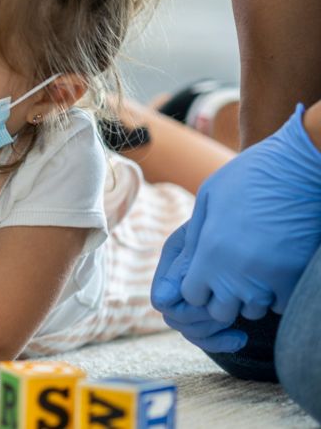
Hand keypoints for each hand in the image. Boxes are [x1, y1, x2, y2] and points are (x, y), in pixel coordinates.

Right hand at [152, 224, 247, 352]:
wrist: (261, 214)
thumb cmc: (238, 220)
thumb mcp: (212, 237)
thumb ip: (188, 265)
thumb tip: (162, 301)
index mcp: (174, 255)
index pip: (162, 300)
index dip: (186, 308)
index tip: (214, 302)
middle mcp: (179, 275)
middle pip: (174, 319)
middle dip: (203, 321)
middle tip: (231, 311)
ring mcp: (193, 292)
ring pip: (190, 330)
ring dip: (214, 330)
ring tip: (238, 316)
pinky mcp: (209, 305)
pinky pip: (205, 336)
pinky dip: (222, 342)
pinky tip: (241, 337)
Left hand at [163, 105, 320, 322]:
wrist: (297, 169)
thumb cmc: (249, 177)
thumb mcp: (209, 198)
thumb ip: (194, 238)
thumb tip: (183, 268)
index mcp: (210, 252)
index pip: (192, 296)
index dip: (197, 284)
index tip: (207, 267)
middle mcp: (236, 274)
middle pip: (220, 310)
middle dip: (222, 295)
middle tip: (231, 268)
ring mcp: (267, 280)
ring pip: (252, 310)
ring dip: (250, 294)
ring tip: (254, 261)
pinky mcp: (293, 281)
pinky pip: (278, 304)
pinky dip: (276, 292)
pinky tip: (274, 264)